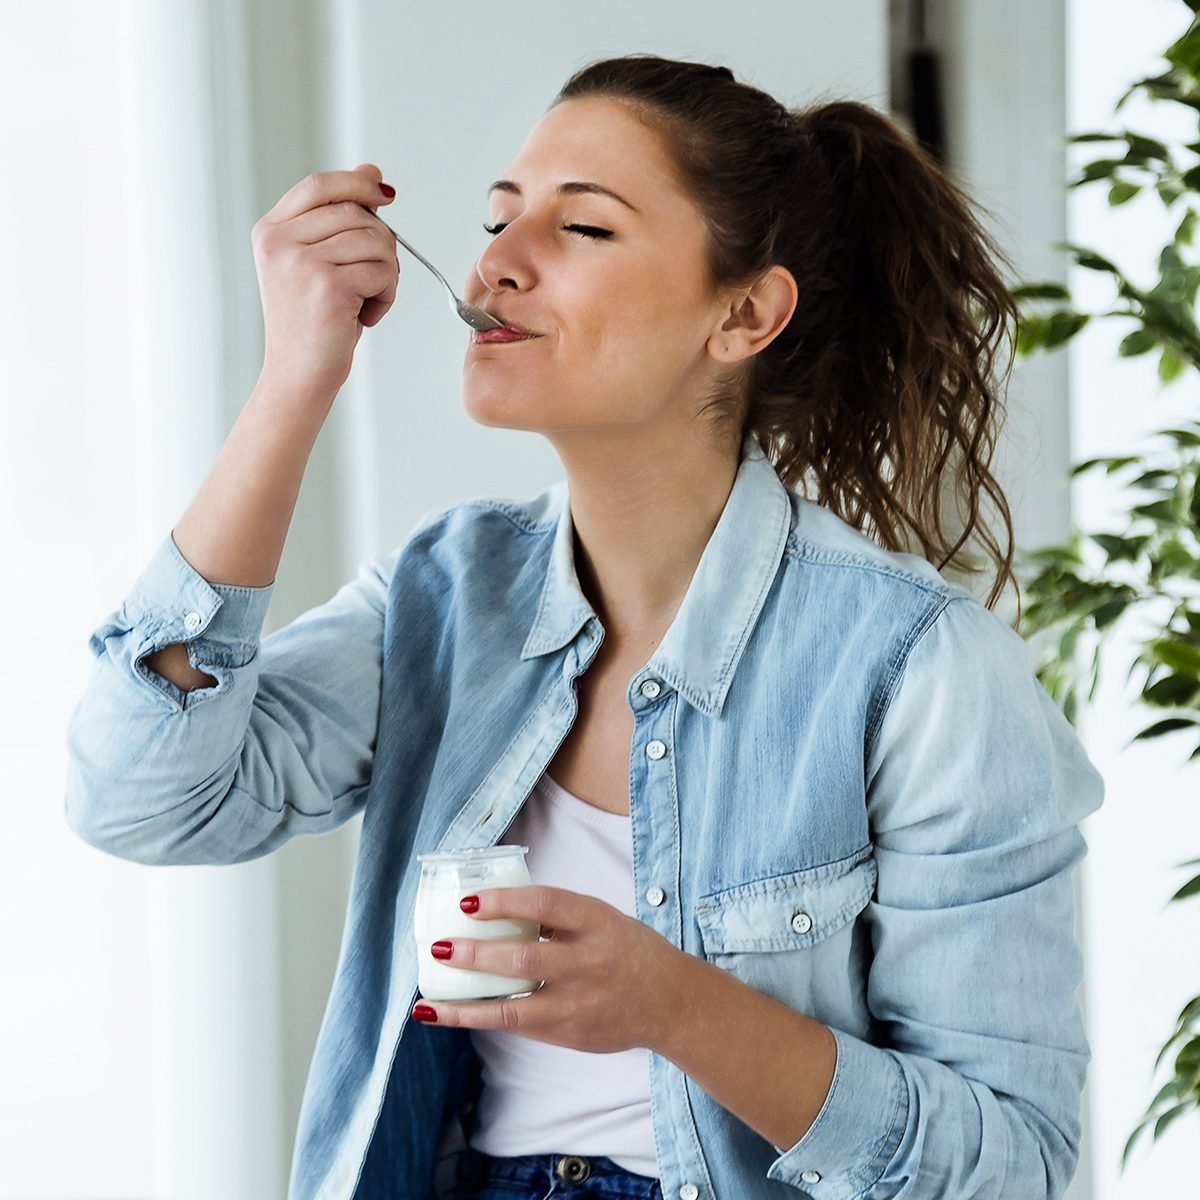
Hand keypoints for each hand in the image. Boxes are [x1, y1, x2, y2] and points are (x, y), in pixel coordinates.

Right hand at [251, 163, 400, 403]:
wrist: (299, 375)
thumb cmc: (312, 323)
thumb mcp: (319, 262)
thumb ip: (339, 218)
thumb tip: (371, 172)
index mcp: (270, 231)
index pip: (318, 186)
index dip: (356, 184)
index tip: (385, 195)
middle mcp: (280, 242)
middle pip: (355, 213)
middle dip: (380, 244)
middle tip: (373, 279)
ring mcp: (302, 263)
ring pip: (376, 241)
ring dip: (386, 274)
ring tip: (365, 300)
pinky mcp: (328, 287)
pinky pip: (383, 272)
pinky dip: (387, 295)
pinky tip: (367, 315)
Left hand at [412, 886, 685, 1053]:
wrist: (669, 1002)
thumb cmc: (625, 949)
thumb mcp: (600, 918)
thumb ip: (556, 916)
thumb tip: (493, 906)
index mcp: (596, 921)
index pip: (544, 905)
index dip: (504, 902)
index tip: (468, 902)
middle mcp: (588, 963)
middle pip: (524, 960)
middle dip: (476, 955)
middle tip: (440, 947)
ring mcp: (578, 1004)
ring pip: (514, 1008)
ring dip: (466, 1005)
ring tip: (428, 1001)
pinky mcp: (570, 1035)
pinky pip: (518, 1026)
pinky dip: (482, 1020)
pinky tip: (452, 1016)